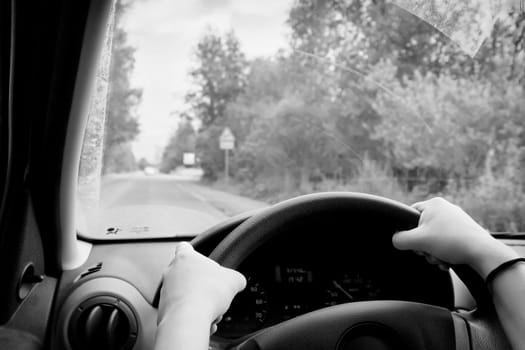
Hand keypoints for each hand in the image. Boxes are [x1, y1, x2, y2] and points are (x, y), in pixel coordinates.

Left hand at [158, 242, 245, 332]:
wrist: (188, 318)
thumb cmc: (206, 294)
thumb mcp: (233, 280)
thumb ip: (236, 278)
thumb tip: (238, 282)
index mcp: (185, 258)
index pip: (184, 247)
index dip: (194, 253)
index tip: (201, 261)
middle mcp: (171, 272)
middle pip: (188, 274)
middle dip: (201, 285)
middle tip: (213, 293)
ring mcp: (164, 291)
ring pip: (185, 294)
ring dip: (198, 302)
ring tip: (211, 311)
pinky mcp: (163, 309)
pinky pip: (180, 311)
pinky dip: (191, 316)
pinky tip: (204, 321)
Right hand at [392, 197, 517, 277]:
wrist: (483, 253)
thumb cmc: (452, 241)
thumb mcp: (418, 240)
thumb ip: (400, 239)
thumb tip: (395, 240)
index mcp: (433, 204)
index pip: (409, 215)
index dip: (407, 231)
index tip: (413, 242)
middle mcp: (445, 209)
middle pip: (421, 229)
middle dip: (423, 246)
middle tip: (428, 253)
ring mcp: (456, 220)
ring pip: (434, 238)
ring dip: (433, 253)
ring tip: (440, 259)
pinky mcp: (464, 232)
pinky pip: (446, 242)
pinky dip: (444, 253)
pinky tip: (447, 261)